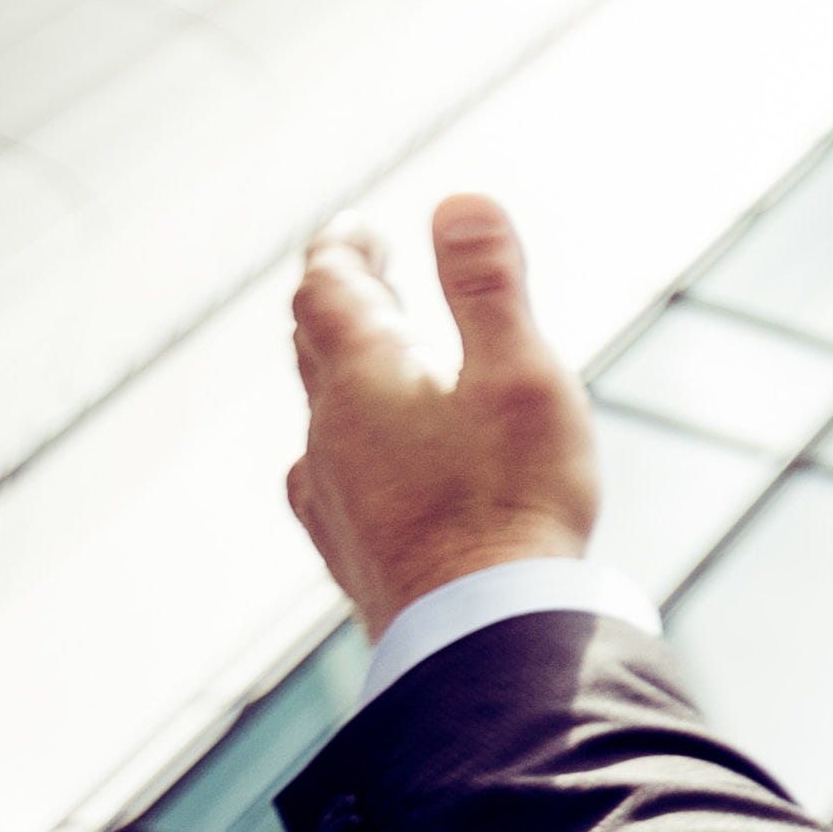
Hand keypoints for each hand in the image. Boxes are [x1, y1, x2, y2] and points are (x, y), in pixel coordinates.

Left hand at [287, 195, 602, 636]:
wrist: (481, 632)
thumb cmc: (512, 499)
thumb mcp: (519, 374)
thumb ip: (487, 287)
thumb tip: (457, 199)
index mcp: (366, 379)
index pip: (330, 290)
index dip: (341, 249)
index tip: (357, 225)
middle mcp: (330, 433)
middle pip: (313, 345)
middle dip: (339, 296)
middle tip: (364, 265)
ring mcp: (333, 494)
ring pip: (320, 410)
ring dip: (340, 365)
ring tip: (371, 353)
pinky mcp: (349, 546)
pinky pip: (328, 472)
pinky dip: (345, 436)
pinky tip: (357, 460)